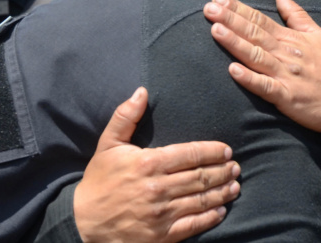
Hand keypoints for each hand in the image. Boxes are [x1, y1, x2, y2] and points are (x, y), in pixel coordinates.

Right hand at [74, 87, 240, 242]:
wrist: (84, 222)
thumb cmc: (98, 181)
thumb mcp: (107, 145)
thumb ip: (126, 117)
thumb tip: (142, 91)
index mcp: (148, 163)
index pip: (191, 154)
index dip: (213, 151)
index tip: (226, 150)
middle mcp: (158, 188)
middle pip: (201, 177)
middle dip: (223, 171)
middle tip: (236, 166)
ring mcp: (161, 214)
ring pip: (201, 200)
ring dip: (222, 192)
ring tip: (235, 185)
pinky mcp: (162, 236)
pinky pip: (193, 225)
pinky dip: (210, 217)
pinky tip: (221, 210)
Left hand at [203, 0, 320, 132]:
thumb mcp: (318, 34)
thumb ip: (296, 14)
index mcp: (291, 39)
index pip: (260, 20)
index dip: (238, 9)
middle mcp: (286, 54)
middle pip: (254, 34)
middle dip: (230, 20)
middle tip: (209, 8)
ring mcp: (286, 75)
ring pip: (256, 56)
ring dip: (235, 43)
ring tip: (216, 30)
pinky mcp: (287, 97)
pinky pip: (265, 87)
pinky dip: (250, 79)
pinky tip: (233, 70)